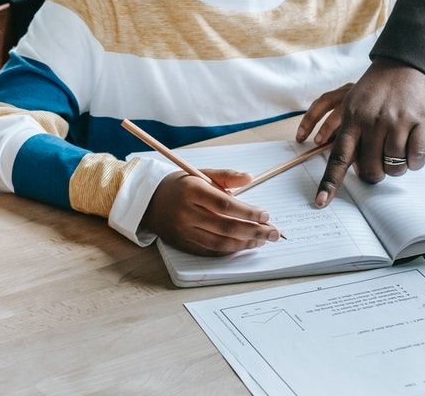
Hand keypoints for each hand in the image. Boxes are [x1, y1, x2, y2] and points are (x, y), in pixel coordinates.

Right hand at [141, 169, 280, 255]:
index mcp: (192, 190)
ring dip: (245, 243)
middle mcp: (186, 212)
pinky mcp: (183, 243)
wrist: (149, 200)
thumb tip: (250, 178)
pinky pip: (210, 251)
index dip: (248, 212)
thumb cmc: (181, 185)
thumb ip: (226, 176)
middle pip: (226, 226)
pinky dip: (230, 250)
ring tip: (262, 240)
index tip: (266, 215)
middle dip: (254, 231)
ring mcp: (183, 230)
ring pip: (220, 242)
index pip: (225, 205)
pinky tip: (244, 245)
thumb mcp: (201, 174)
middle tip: (274, 233)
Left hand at [310, 58, 424, 206]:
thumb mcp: (350, 102)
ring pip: (395, 168)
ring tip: (396, 147)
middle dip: (374, 174)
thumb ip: (342, 130)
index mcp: (352, 119)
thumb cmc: (375, 90)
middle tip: (379, 162)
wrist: (404, 64)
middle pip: (370, 170)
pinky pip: (417, 159)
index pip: (338, 157)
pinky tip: (412, 146)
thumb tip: (336, 159)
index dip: (330, 182)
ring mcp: (397, 122)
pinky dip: (414, 160)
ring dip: (396, 166)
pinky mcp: (421, 122)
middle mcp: (372, 122)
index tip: (321, 202)